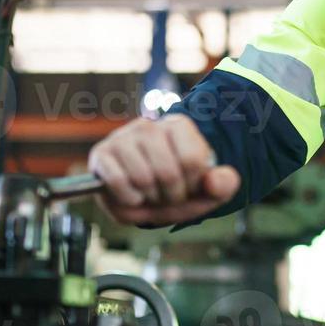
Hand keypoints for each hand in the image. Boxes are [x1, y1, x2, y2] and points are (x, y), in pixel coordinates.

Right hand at [87, 115, 240, 226]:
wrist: (142, 194)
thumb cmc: (176, 188)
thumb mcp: (206, 190)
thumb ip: (222, 185)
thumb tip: (214, 182)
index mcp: (178, 126)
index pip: (193, 160)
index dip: (192, 186)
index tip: (188, 187)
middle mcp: (149, 126)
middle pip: (168, 172)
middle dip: (171, 197)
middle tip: (168, 197)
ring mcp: (122, 138)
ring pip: (142, 177)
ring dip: (150, 199)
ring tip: (150, 195)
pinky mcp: (101, 154)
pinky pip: (117, 181)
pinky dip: (128, 198)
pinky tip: (132, 196)